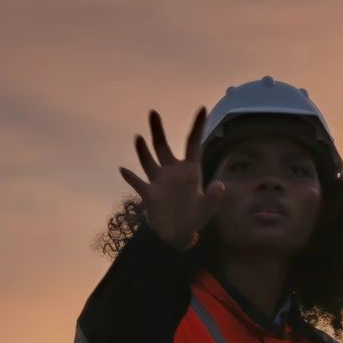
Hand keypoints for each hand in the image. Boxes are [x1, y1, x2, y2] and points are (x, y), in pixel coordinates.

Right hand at [120, 107, 224, 249]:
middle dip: (158, 130)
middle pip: (163, 146)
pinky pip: (137, 182)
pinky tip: (123, 169)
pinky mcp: (148, 193)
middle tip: (153, 111)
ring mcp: (158, 181)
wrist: (178, 234)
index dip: (197, 126)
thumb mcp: (207, 209)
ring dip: (142, 149)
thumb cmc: (195, 219)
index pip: (193, 144)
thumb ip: (213, 197)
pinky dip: (130, 177)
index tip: (201, 108)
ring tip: (138, 137)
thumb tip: (219, 185)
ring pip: (148, 160)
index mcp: (190, 171)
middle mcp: (172, 171)